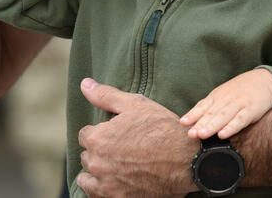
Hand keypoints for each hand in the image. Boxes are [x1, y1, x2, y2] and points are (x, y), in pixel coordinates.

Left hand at [76, 78, 196, 197]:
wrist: (186, 160)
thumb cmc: (162, 130)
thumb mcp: (135, 105)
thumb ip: (105, 95)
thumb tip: (85, 84)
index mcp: (98, 138)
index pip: (85, 135)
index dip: (102, 132)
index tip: (117, 134)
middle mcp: (97, 163)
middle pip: (87, 156)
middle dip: (100, 151)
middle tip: (122, 149)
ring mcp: (106, 185)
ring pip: (88, 177)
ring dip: (98, 171)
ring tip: (118, 165)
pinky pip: (96, 194)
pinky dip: (102, 188)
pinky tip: (117, 179)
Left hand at [180, 69, 271, 139]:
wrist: (264, 80)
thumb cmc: (240, 92)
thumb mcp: (223, 95)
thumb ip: (209, 108)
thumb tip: (191, 122)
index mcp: (218, 96)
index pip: (203, 106)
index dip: (193, 115)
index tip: (183, 123)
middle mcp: (226, 99)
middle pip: (212, 113)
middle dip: (200, 123)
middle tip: (191, 134)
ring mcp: (239, 104)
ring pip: (224, 116)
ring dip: (212, 126)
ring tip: (202, 135)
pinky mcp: (251, 110)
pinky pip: (241, 120)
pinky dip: (232, 127)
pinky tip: (223, 135)